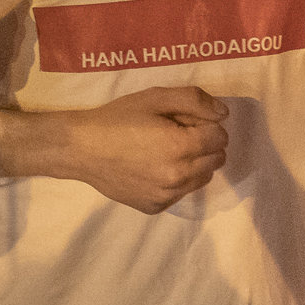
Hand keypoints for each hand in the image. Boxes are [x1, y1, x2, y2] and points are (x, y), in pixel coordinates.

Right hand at [59, 86, 229, 213]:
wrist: (81, 149)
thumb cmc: (117, 118)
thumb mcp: (154, 98)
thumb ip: (194, 100)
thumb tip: (224, 114)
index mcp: (181, 146)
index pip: (220, 137)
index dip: (206, 124)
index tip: (185, 121)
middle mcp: (178, 176)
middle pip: (217, 159)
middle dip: (204, 144)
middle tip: (175, 134)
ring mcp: (167, 195)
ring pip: (203, 178)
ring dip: (194, 163)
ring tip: (165, 152)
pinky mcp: (156, 206)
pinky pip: (182, 192)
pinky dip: (176, 180)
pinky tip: (152, 167)